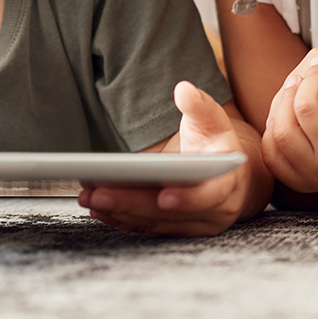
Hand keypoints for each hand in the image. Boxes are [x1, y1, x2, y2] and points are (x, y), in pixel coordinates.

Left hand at [77, 82, 266, 236]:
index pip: (209, 195)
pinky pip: (147, 228)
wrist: (228, 174)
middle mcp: (214, 211)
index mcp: (227, 182)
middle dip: (132, 204)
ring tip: (89, 199)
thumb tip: (184, 89)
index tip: (163, 196)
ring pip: (155, 224)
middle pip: (170, 213)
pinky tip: (98, 210)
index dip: (188, 198)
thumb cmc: (215, 142)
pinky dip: (122, 220)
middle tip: (99, 194)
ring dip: (121, 213)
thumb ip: (199, 105)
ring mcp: (194, 224)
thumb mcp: (212, 120)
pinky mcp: (175, 229)